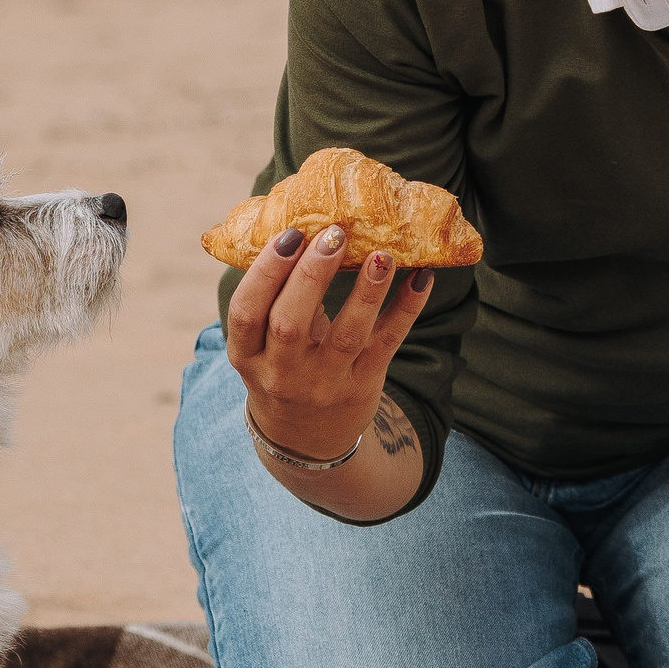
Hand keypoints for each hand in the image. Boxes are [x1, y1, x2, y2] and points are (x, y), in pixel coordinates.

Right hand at [224, 221, 432, 468]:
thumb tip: (305, 226)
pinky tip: (421, 276)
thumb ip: (275, 299)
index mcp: (248, 356)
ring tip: (382, 254)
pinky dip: (406, 308)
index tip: (289, 235)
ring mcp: (324, 383)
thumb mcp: (262, 346)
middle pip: (290, 323)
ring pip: (346, 335)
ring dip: (366, 292)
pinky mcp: (362, 385)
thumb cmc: (282, 370)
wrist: (307, 441)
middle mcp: (282, 373)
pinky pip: (386, 343)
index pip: (247, 312)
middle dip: (311, 275)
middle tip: (333, 234)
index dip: (266, 272)